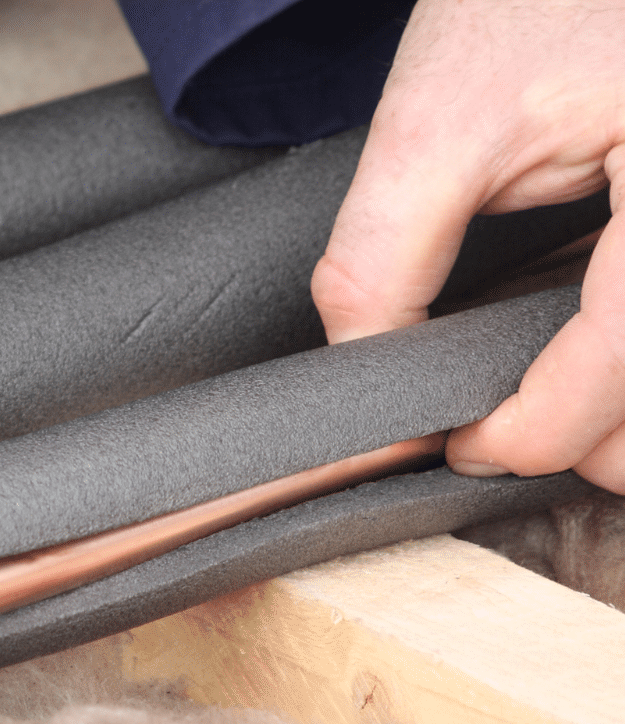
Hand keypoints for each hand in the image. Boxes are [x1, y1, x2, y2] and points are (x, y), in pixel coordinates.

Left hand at [311, 0, 624, 490]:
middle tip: (496, 426)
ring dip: (617, 413)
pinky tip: (583, 359)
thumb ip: (381, 259)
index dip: (535, 429)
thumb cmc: (529, 1)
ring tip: (537, 397)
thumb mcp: (434, 122)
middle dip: (588, 436)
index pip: (622, 360)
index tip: (462, 442)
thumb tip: (363, 372)